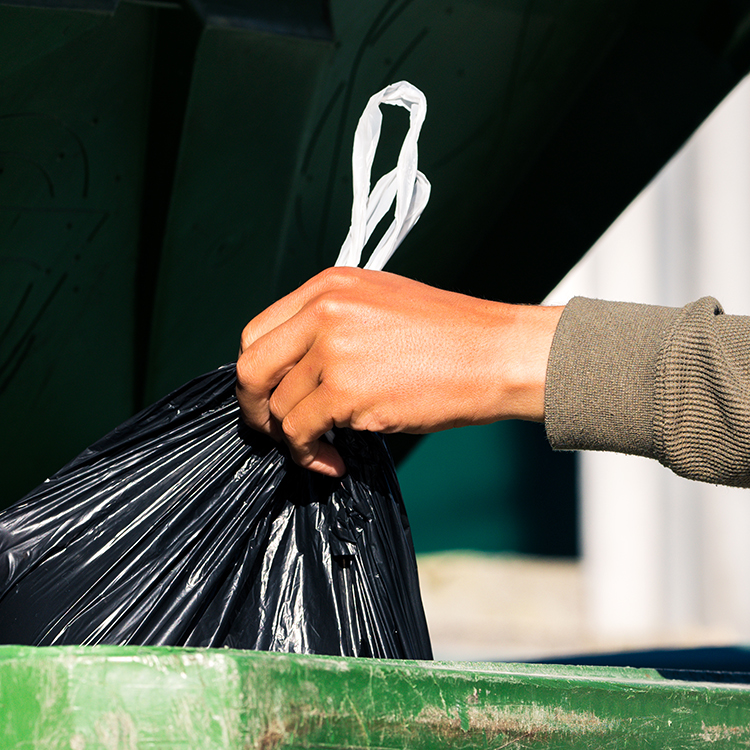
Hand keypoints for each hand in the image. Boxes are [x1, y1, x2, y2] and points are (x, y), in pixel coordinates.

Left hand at [235, 267, 561, 476]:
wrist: (497, 354)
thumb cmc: (451, 337)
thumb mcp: (380, 305)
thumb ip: (331, 325)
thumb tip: (294, 370)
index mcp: (327, 287)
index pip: (258, 331)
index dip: (260, 373)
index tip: (273, 397)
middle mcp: (323, 311)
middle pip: (252, 368)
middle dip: (256, 409)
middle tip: (276, 433)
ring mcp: (332, 349)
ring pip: (279, 408)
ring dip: (295, 440)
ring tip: (325, 450)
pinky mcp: (346, 391)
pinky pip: (300, 433)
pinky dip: (310, 456)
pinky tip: (335, 462)